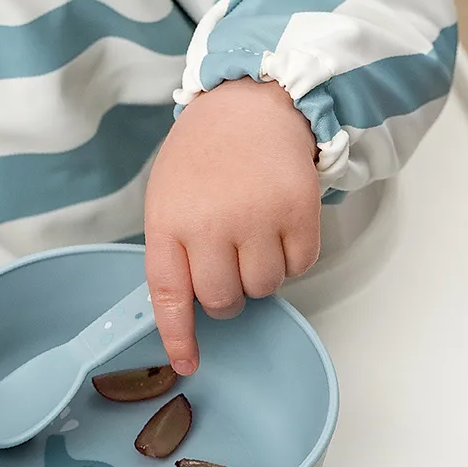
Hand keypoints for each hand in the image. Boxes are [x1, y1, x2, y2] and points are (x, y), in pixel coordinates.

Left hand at [143, 78, 320, 374]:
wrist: (251, 103)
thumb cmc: (204, 153)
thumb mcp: (167, 194)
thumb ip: (172, 247)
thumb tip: (185, 306)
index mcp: (168, 219)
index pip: (169, 294)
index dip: (177, 335)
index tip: (187, 363)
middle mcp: (211, 223)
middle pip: (222, 300)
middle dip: (225, 294)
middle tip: (227, 263)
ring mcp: (258, 218)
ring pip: (264, 288)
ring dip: (260, 274)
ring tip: (253, 234)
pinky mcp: (300, 212)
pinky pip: (300, 266)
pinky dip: (292, 257)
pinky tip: (278, 224)